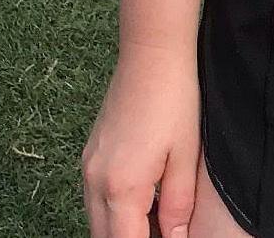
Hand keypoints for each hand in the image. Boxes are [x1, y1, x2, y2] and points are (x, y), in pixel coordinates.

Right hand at [82, 44, 199, 237]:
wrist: (152, 54)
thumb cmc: (175, 99)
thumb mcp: (185, 155)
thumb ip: (177, 205)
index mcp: (121, 188)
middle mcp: (95, 183)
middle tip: (163, 230)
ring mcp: (87, 168)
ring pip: (96, 221)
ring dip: (121, 229)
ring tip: (156, 222)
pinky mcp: (89, 155)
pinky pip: (95, 199)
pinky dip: (114, 210)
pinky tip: (142, 201)